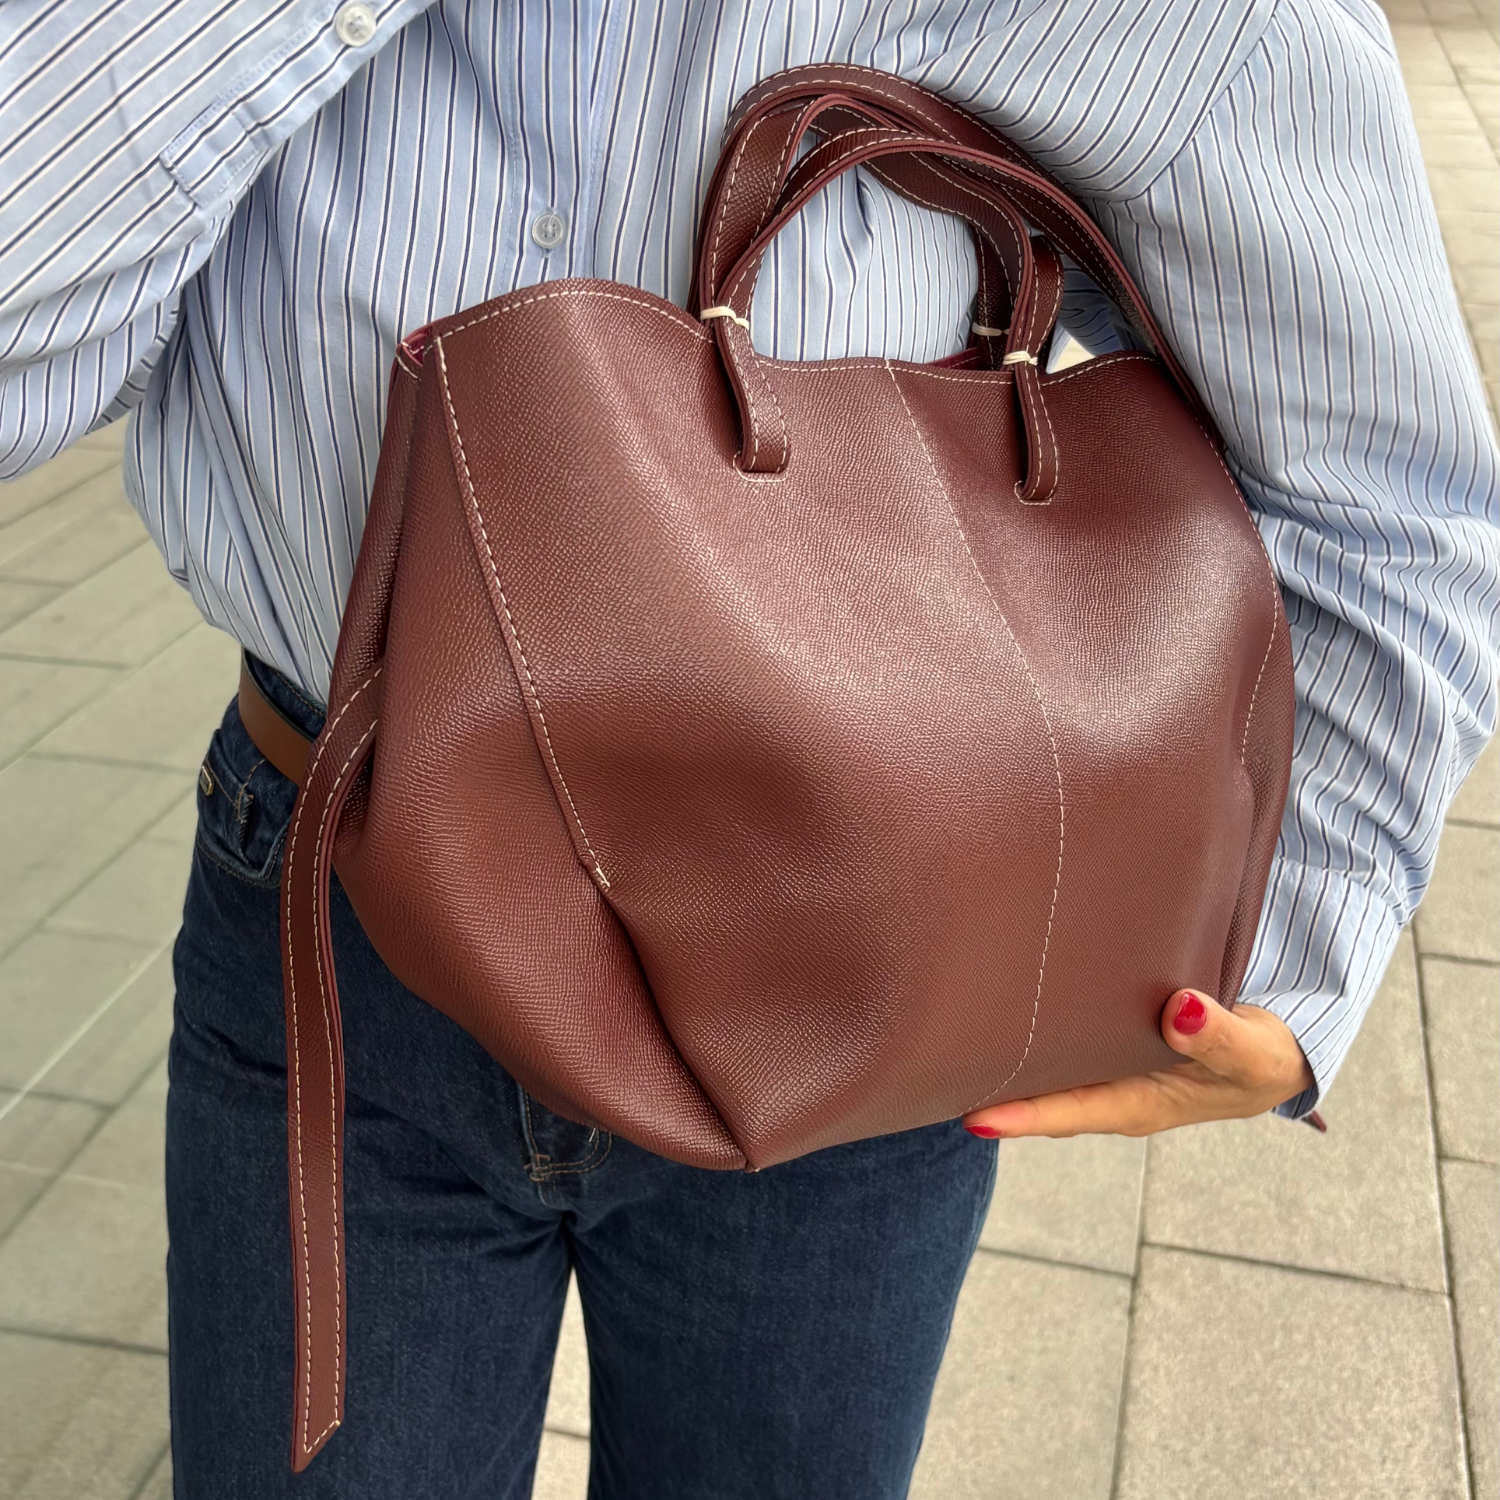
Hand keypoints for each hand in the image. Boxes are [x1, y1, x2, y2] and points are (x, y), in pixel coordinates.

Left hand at [961, 990, 1315, 1139]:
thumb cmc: (1261, 1057)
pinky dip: (1029, 1026)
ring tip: (943, 1034)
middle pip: (1039, 1092)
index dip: (1020, 1117)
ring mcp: (1105, 1066)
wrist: (1275, 1050)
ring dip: (1003, 1053)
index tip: (972, 1118)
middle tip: (930, 1068)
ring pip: (1043, 1065)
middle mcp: (1110, 1088)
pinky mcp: (1105, 1039)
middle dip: (990, 1084)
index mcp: (1138, 1102)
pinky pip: (1057, 1039)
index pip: (1067, 1112)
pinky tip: (995, 1000)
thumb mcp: (1254, 1053)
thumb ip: (1220, 1037)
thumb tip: (1180, 1012)